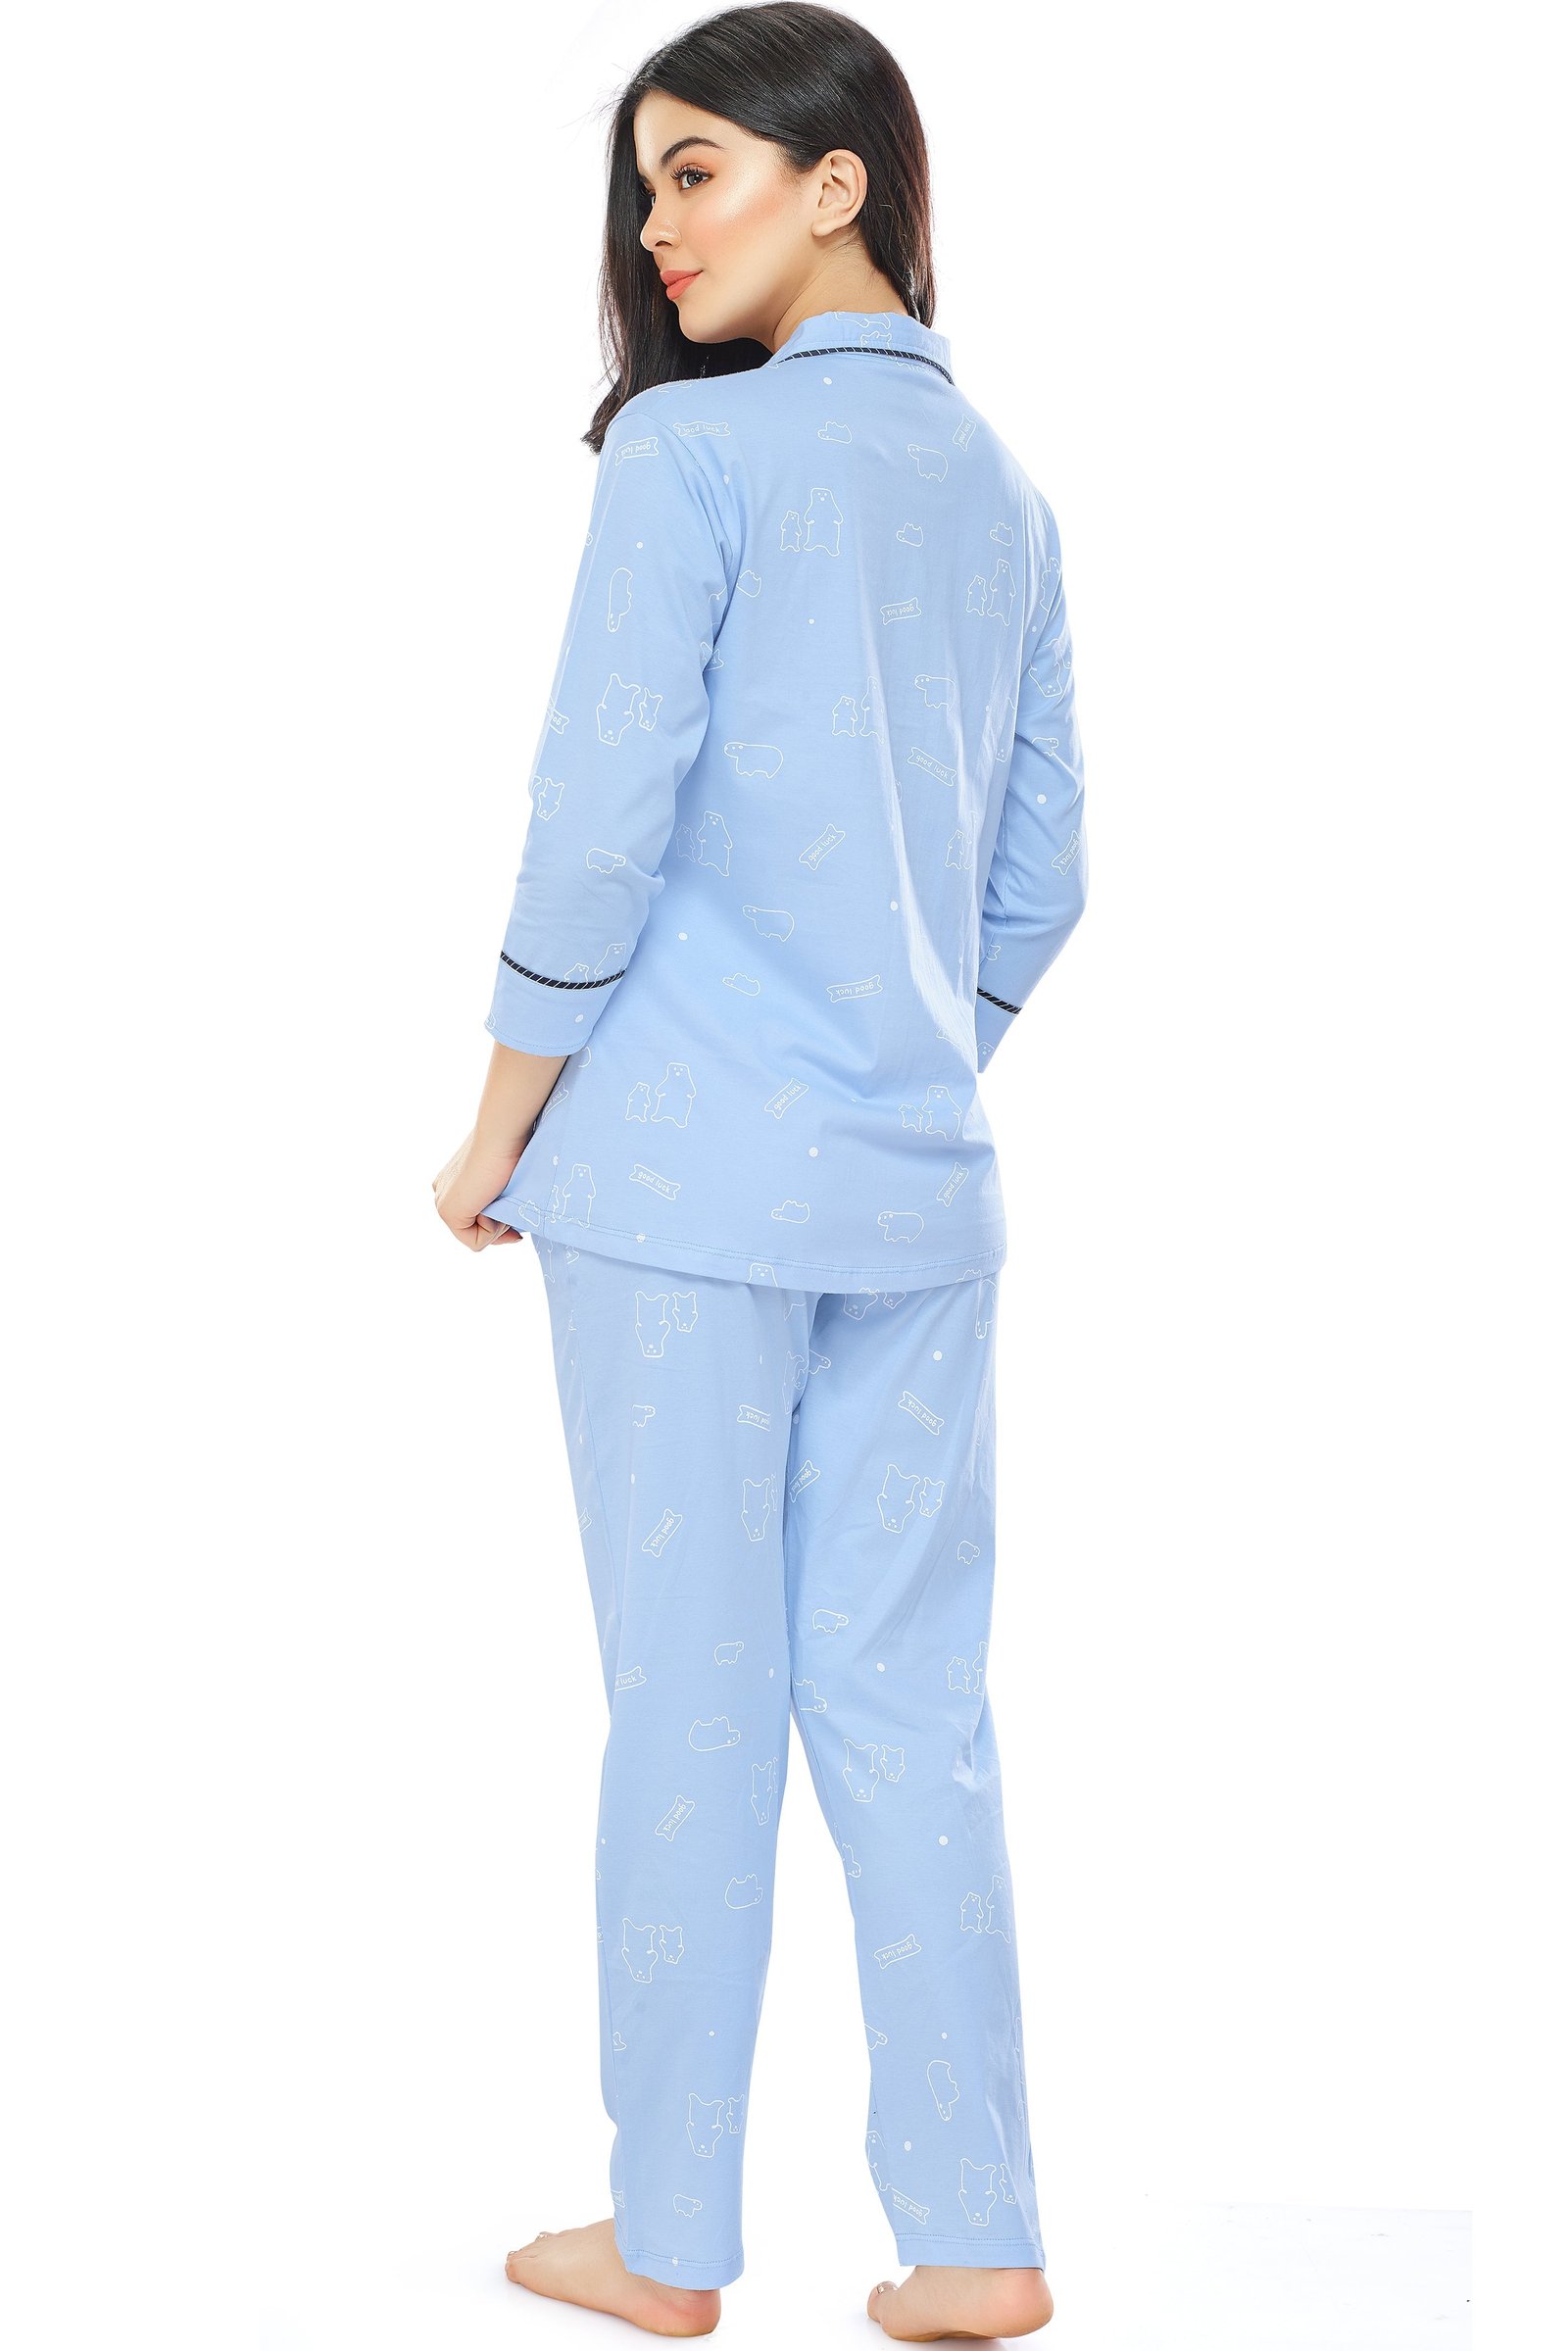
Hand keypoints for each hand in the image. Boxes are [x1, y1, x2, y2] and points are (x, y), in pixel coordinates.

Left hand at [432, 1126, 528, 1251]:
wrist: (501, 1135)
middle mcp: (442, 1193)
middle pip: (472, 1231)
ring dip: (497, 1229)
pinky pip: (475, 1242)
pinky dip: (493, 1232)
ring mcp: (442, 1203)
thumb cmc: (509, 1148)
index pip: (473, 1218)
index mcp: (451, 1182)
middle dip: (498, 1231)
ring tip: (504, 1204)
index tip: (514, 1224)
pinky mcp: (448, 1212)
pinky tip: (495, 1204)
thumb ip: (497, 1195)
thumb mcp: (502, 1176)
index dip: (497, 1226)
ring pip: (474, 1237)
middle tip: (516, 1227)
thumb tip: (510, 1221)